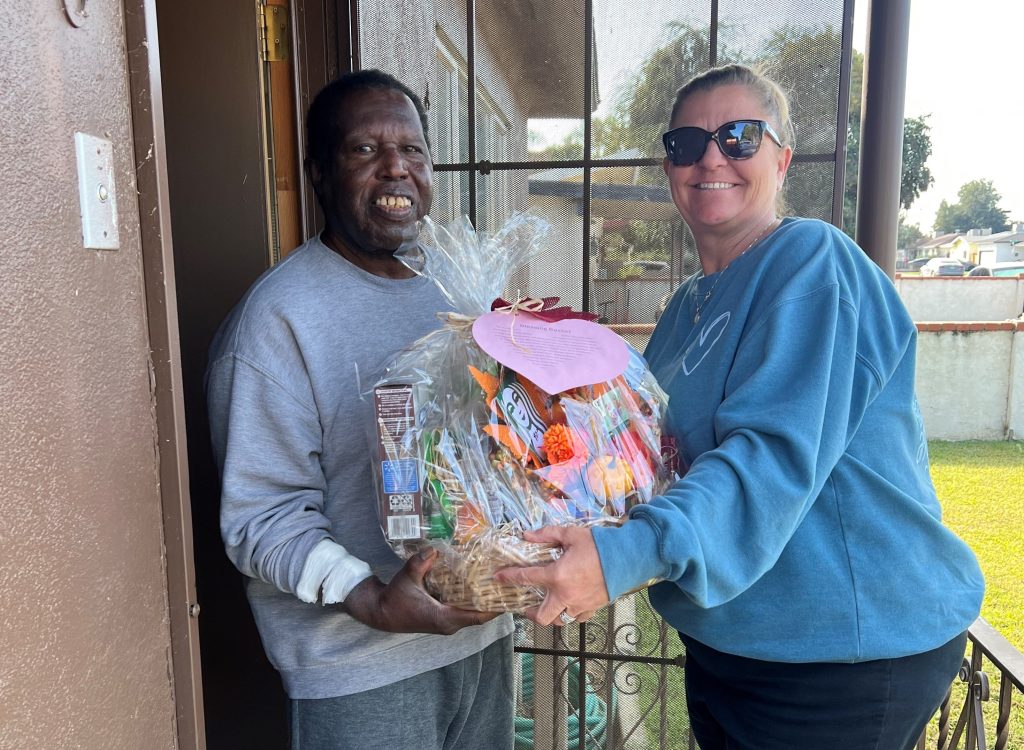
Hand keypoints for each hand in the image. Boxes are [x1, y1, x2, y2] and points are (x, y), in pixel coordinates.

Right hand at [342, 548, 499, 633]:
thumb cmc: (394, 599)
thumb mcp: (406, 578)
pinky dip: (472, 600)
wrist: (380, 612)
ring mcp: (446, 622)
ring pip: (471, 613)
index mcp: (443, 618)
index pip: (477, 616)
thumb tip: (434, 550)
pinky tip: (478, 584)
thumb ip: (420, 563)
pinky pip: (463, 610)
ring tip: (498, 582)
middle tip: (508, 583)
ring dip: (484, 600)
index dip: (495, 608)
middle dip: (493, 601)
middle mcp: (448, 623)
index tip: (510, 596)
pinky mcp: (442, 617)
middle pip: (478, 614)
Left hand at [494, 526, 608, 625]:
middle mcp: (566, 595)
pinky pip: (577, 618)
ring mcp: (580, 605)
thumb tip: (527, 535)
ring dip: (551, 615)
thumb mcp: (571, 534)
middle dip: (530, 613)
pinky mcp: (593, 608)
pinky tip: (570, 604)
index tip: (498, 578)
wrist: (628, 559)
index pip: (526, 578)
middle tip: (526, 606)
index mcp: (557, 576)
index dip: (509, 577)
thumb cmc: (600, 545)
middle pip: (542, 616)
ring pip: (560, 620)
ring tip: (548, 607)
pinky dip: (571, 613)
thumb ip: (547, 535)